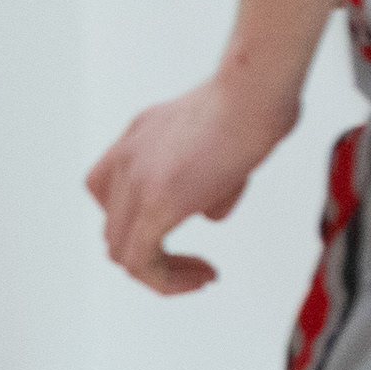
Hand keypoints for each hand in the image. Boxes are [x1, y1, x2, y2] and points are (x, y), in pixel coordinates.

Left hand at [87, 69, 299, 294]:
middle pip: (116, 227)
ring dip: (160, 272)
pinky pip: (140, 261)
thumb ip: (207, 179)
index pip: (113, 196)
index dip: (143, 225)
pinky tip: (203, 277)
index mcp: (136, 139)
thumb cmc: (256, 103)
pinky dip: (165, 280)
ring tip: (201, 277)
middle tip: (196, 266)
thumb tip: (208, 212)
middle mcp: (124, 158)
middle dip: (153, 254)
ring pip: (121, 250)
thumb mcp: (221, 143)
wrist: (255, 89)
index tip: (183, 235)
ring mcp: (133, 180)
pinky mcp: (156, 202)